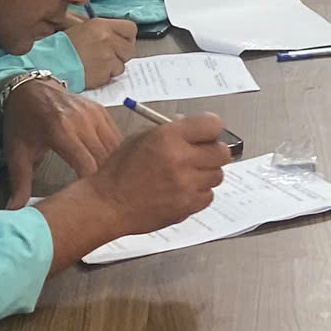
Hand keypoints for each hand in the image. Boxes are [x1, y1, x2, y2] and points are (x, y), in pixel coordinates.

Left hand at [0, 77, 122, 209]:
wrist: (28, 89)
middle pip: (105, 159)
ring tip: (108, 186)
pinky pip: (116, 137)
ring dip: (113, 168)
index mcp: (59, 131)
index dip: (91, 187)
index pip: (87, 166)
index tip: (87, 201)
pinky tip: (110, 167)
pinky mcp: (100, 111)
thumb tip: (13, 214)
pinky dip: (116, 153)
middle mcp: (81, 120)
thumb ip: (19, 184)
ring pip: (115, 149)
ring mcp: (93, 113)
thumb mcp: (16, 154)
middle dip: (105, 181)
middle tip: (102, 199)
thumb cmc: (22, 124)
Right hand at [66, 15, 136, 89]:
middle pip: (130, 50)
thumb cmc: (64, 47)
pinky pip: (111, 77)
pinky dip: (104, 77)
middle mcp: (107, 39)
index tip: (122, 43)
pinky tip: (91, 72)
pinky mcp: (103, 73)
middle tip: (108, 57)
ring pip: (121, 66)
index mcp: (102, 25)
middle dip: (121, 56)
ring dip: (111, 68)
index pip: (131, 28)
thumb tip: (119, 38)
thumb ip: (104, 31)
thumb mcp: (84, 29)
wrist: (50, 63)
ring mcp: (107, 57)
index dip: (128, 38)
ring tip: (95, 65)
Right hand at [80, 113, 230, 236]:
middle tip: (202, 156)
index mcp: (168, 137)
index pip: (213, 125)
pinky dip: (199, 193)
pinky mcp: (187, 205)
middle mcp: (180, 159)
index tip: (209, 134)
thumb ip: (170, 130)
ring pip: (217, 175)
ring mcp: (185, 184)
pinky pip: (208, 196)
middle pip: (222, 152)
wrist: (108, 204)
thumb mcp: (141, 138)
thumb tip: (191, 125)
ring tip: (185, 176)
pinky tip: (181, 191)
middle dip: (213, 153)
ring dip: (205, 174)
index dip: (212, 129)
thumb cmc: (120, 171)